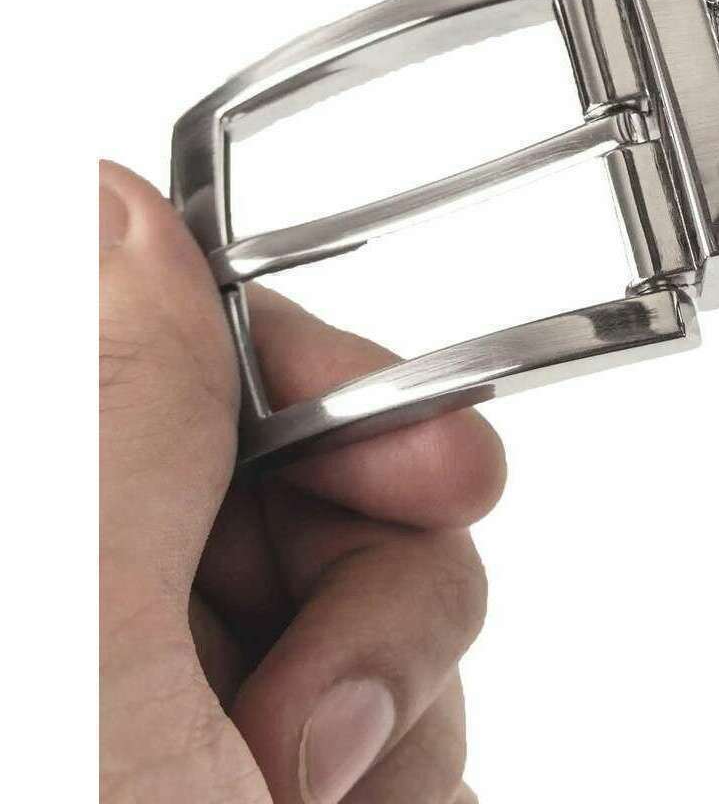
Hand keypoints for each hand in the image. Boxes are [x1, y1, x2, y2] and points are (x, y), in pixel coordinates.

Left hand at [99, 160, 505, 802]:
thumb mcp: (83, 652)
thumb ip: (110, 417)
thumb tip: (103, 204)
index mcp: (58, 547)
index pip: (195, 355)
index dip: (310, 377)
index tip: (411, 438)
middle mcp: (130, 600)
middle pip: (325, 470)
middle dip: (376, 568)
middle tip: (326, 695)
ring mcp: (229, 683)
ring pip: (400, 583)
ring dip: (393, 694)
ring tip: (306, 795)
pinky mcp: (323, 755)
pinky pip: (429, 692)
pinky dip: (415, 760)